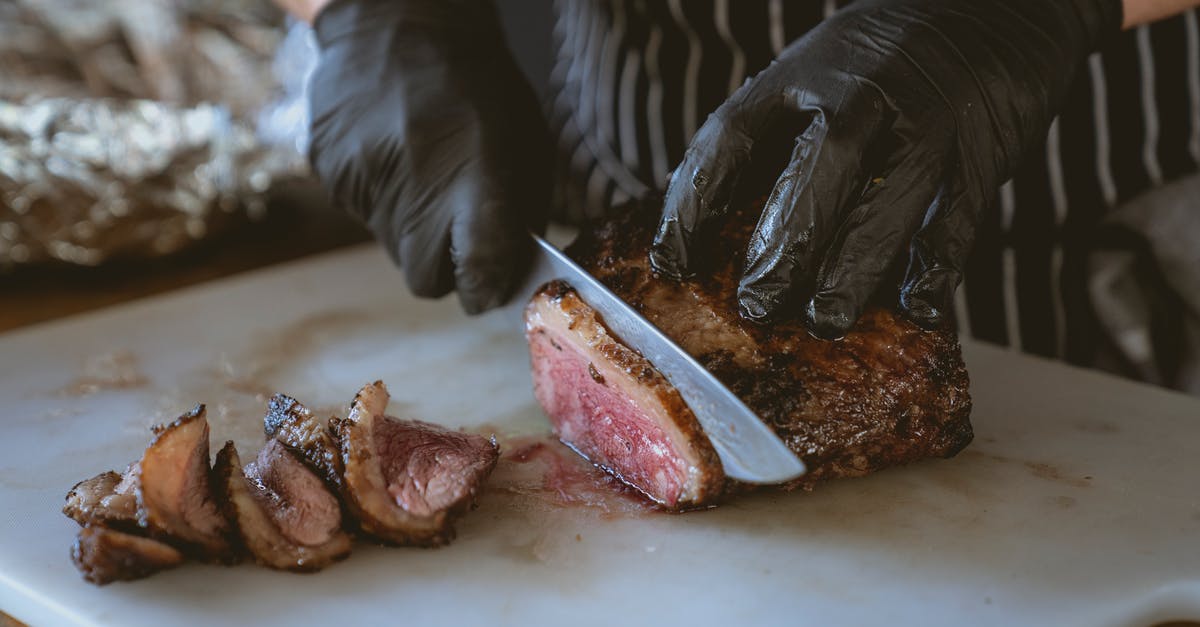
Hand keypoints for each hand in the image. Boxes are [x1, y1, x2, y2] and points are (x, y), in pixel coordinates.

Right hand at [308, 0, 549, 313]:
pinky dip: (382, 198)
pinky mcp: (329, 172)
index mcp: (474, 175)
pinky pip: (362, 214)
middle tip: (457, 231)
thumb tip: (508, 273)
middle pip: (424, 279)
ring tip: (424, 169)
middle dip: (444, 268)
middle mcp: (414, 184)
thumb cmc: (476, 82)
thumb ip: (519, 213)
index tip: (490, 284)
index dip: (485, 288)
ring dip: (412, 226)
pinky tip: (393, 153)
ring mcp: (364, 180)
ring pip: (391, 247)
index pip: (478, 269)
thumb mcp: (524, 140)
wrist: (396, 18)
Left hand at [650, 0, 1120, 337]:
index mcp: (799, 74)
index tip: (670, 264)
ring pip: (884, 201)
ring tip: (822, 319)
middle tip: (756, 304)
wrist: (990, 13)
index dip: (692, 205)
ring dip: (850, 270)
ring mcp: (925, 121)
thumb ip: (768, 141)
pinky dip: (934, 267)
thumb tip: (704, 227)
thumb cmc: (879, 64)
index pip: (730, 136)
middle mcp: (861, 93)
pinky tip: (914, 306)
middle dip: (782, 247)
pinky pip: (956, 217)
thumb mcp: (811, 76)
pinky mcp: (981, 151)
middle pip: (814, 170)